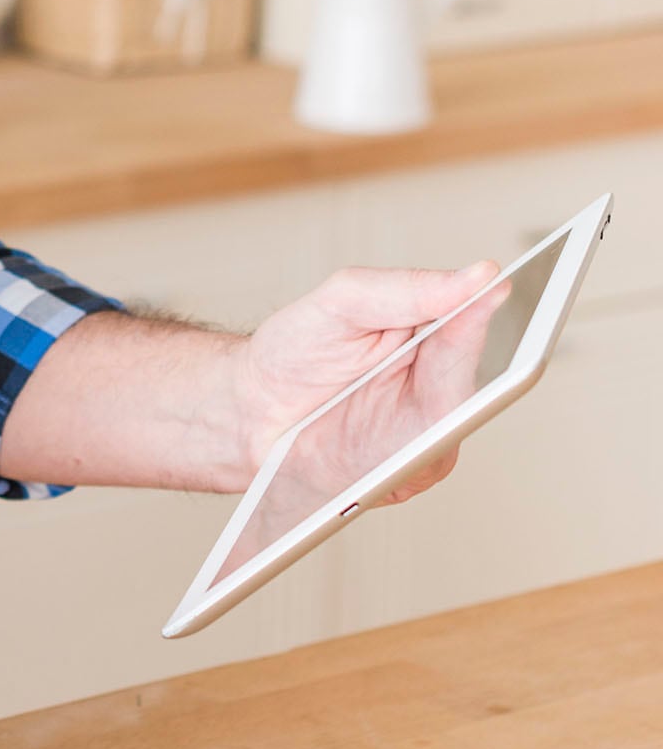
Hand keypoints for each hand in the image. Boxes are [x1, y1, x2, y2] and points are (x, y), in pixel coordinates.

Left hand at [234, 259, 507, 507]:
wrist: (250, 413)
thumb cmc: (296, 353)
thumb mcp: (339, 303)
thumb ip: (404, 288)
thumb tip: (477, 276)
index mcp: (429, 329)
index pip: (473, 316)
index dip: (488, 307)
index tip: (498, 289)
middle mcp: (440, 378)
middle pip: (478, 374)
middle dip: (464, 367)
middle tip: (441, 356)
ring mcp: (431, 427)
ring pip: (458, 425)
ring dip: (438, 420)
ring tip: (407, 411)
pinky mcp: (413, 471)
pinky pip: (428, 468)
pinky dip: (411, 461)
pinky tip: (388, 455)